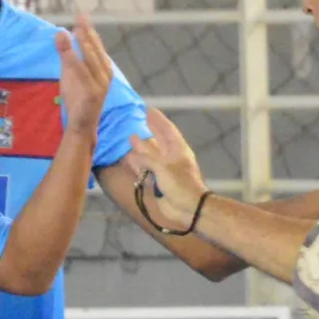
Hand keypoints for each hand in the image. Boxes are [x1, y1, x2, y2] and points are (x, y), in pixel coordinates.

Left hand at [54, 13, 112, 144]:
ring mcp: (101, 84)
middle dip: (88, 32)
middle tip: (81, 17)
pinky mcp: (93, 93)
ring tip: (77, 30)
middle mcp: (105, 74)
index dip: (90, 31)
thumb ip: (67, 55)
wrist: (82, 125)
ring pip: (91, 60)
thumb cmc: (78, 99)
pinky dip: (76, 61)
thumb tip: (61, 34)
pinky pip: (83, 75)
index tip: (82, 16)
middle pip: (96, 50)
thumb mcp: (71, 74)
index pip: (96, 46)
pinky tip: (68, 52)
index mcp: (103, 68)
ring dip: (84, 44)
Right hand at [120, 105, 208, 231]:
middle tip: (139, 118)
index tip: (148, 109)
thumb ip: (146, 158)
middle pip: (158, 140)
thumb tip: (132, 155)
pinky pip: (146, 169)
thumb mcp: (163, 167)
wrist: (188, 208)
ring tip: (131, 138)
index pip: (167, 129)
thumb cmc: (180, 185)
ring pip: (150, 155)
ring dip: (141, 147)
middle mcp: (171, 157)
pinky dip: (138, 164)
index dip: (158, 119)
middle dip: (149, 130)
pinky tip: (130, 158)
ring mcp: (164, 169)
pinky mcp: (158, 181)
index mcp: (178, 149)